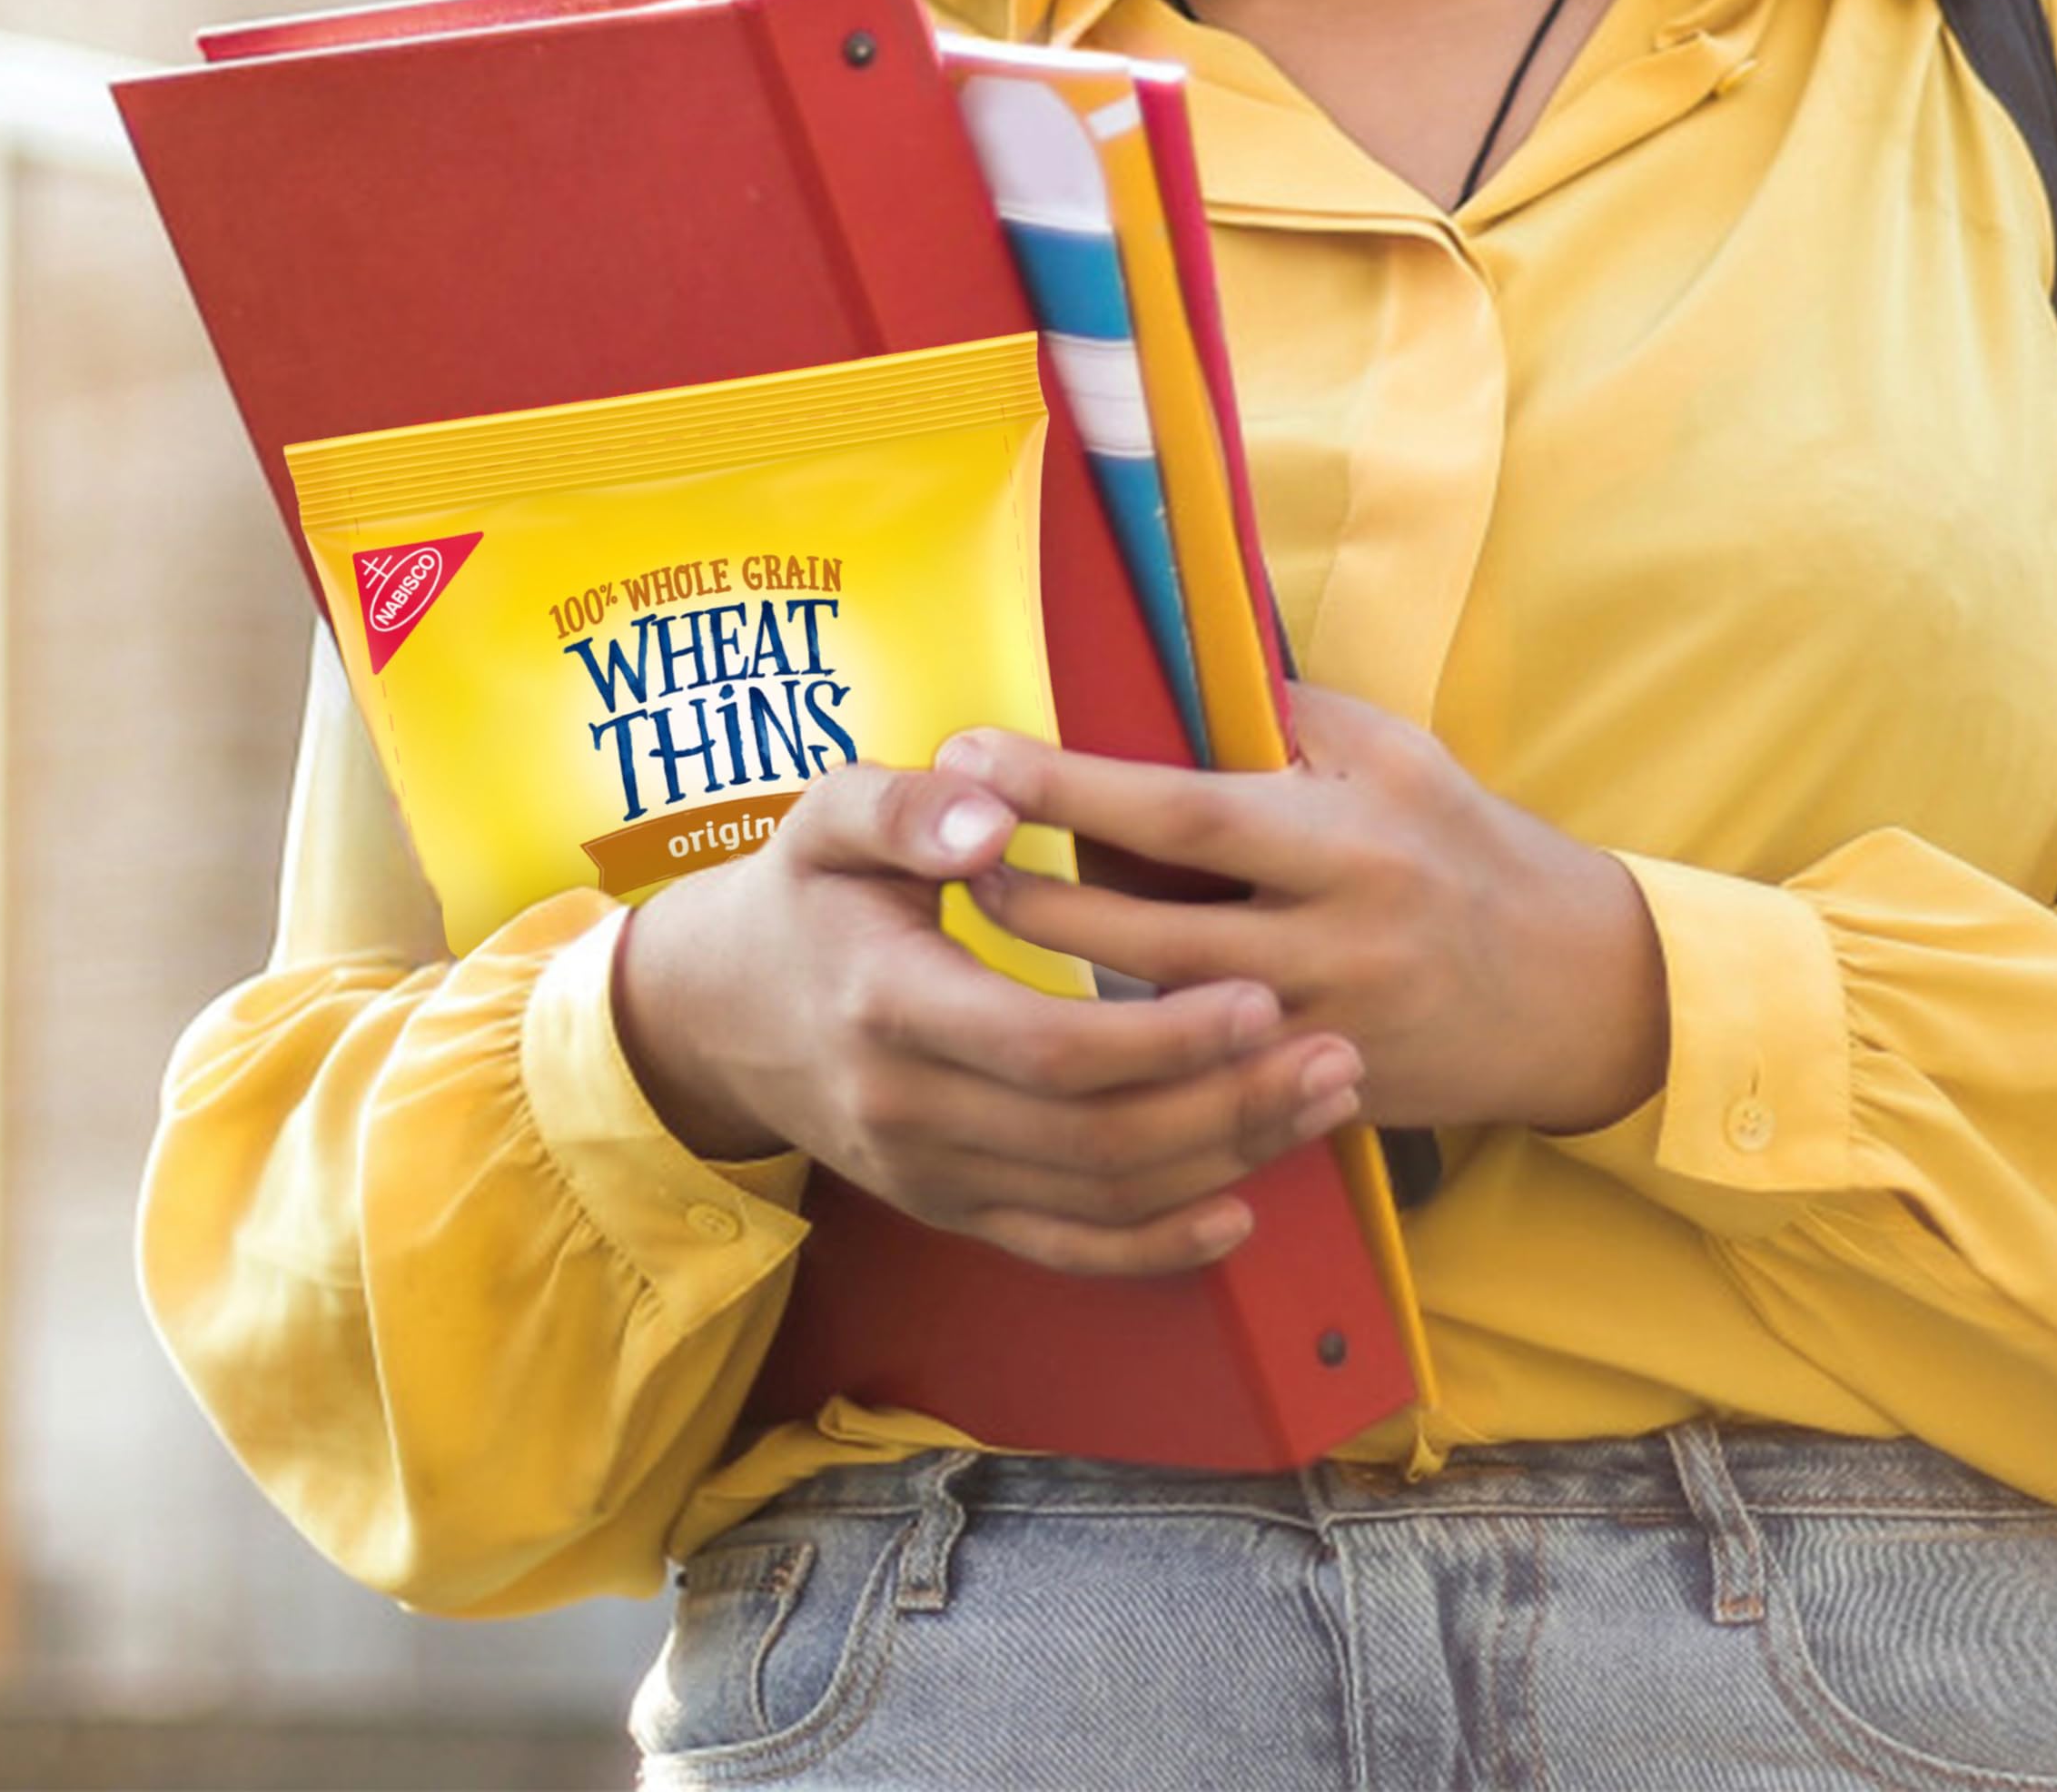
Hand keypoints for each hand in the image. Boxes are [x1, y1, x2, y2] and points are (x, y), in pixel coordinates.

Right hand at [611, 762, 1373, 1274]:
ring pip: (1098, 1199)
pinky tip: (1240, 1208)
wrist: (720, 1015)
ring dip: (1222, 1161)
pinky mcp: (950, 1210)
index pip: (1047, 1047)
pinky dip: (1158, 1246)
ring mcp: (930, 1175)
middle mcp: (908, 1111)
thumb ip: (906, 806)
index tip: (1260, 997)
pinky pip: (1065, 1250)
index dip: (1162, 1039)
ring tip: (1322, 1104)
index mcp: (888, 1004)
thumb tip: (990, 814)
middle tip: (1337, 1055)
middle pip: (1094, 1138)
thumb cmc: (802, 897)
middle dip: (1228, 1105)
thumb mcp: (825, 819)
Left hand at [941, 682, 1670, 1135]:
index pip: (1183, 813)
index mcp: (1347, 841)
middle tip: (949, 852)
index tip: (976, 753)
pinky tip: (1057, 1012)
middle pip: (1145, 933)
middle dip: (1033, 895)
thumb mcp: (1395, 753)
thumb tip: (1162, 678)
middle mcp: (1333, 943)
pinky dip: (1123, 1045)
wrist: (1576, 992)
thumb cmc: (1468, 847)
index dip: (1070, 786)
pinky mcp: (1316, 1097)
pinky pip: (1196, 1080)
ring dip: (1058, 975)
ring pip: (1156, 1021)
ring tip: (984, 920)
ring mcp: (1322, 1034)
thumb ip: (1281, 717)